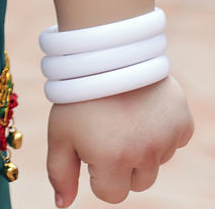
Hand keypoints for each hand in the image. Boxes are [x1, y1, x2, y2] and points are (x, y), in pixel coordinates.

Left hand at [47, 75, 193, 204]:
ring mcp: (166, 137)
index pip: (111, 194)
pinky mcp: (182, 120)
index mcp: (112, 159)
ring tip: (125, 114)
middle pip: (137, 182)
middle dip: (123, 163)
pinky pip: (176, 140)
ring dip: (144, 146)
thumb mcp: (59, 131)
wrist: (107, 50)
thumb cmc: (79, 93)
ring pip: (157, 162)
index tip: (91, 145)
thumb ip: (60, 172)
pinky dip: (163, 129)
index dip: (97, 171)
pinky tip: (145, 108)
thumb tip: (62, 204)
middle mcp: (144, 153)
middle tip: (109, 128)